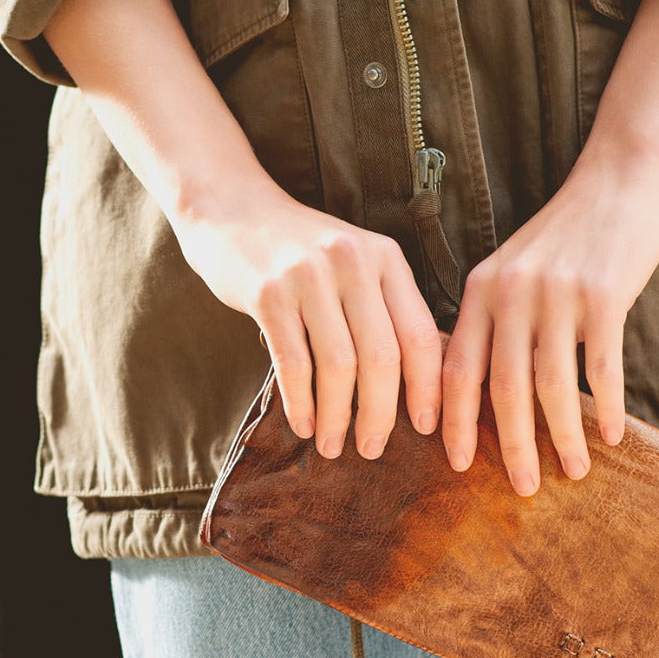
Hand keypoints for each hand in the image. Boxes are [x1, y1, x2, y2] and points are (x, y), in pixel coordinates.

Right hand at [173, 177, 442, 459]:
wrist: (231, 208)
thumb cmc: (302, 251)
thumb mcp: (355, 262)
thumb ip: (385, 307)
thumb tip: (420, 382)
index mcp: (385, 258)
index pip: (420, 333)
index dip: (427, 387)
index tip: (427, 426)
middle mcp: (352, 262)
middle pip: (382, 357)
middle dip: (381, 414)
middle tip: (373, 449)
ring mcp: (309, 276)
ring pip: (338, 366)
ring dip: (338, 417)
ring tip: (334, 446)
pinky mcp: (267, 293)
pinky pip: (293, 363)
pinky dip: (301, 403)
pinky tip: (303, 425)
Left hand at [440, 0, 658, 495]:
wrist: (618, 182)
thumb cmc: (565, 236)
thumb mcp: (512, 269)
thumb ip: (494, 319)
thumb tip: (481, 392)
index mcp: (482, 289)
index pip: (457, 368)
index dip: (454, 420)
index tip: (453, 462)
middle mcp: (512, 293)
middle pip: (504, 388)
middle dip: (511, 445)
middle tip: (520, 488)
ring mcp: (558, 294)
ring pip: (553, 386)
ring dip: (564, 436)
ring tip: (575, 470)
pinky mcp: (604, 296)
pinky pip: (602, 368)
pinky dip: (606, 407)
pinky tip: (613, 435)